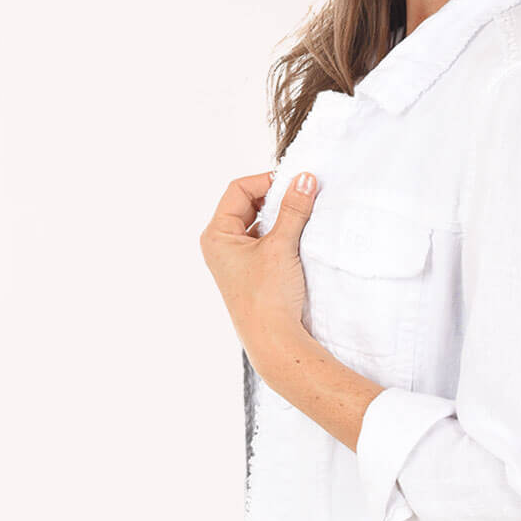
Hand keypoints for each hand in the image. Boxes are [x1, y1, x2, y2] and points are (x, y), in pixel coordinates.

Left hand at [199, 169, 319, 364]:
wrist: (274, 341)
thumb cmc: (267, 298)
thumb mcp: (281, 246)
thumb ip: (293, 209)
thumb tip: (304, 179)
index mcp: (216, 235)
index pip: (238, 190)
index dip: (265, 182)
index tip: (293, 184)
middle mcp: (221, 246)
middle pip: (247, 205)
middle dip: (275, 200)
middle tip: (300, 198)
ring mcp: (236, 260)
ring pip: (259, 224)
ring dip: (280, 218)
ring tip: (301, 219)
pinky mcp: (252, 272)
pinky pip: (266, 242)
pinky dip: (282, 235)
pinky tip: (298, 240)